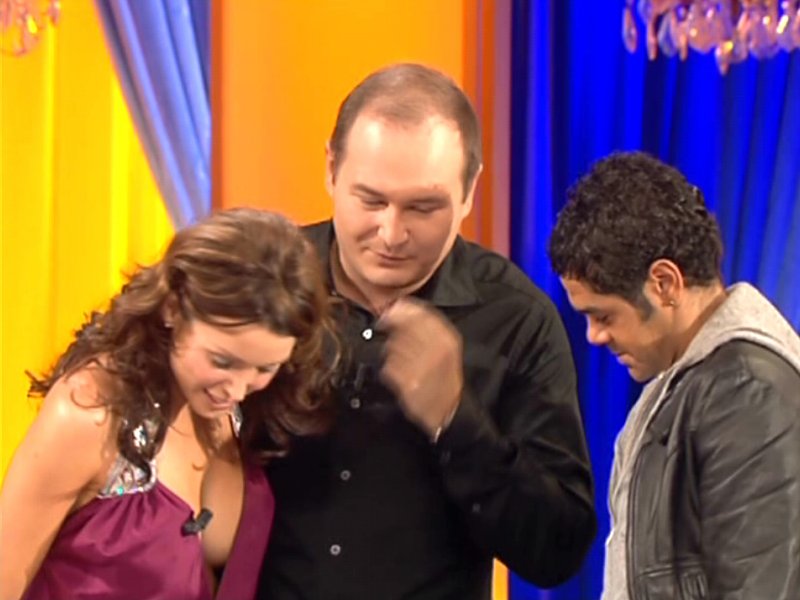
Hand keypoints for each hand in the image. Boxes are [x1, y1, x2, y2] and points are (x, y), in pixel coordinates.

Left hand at [378, 298, 461, 435]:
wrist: (447, 409)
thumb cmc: (443, 376)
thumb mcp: (445, 346)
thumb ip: (425, 325)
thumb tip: (398, 306)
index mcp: (447, 338)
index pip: (421, 313)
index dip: (401, 309)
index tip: (390, 309)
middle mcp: (437, 350)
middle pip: (402, 328)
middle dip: (391, 326)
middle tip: (384, 326)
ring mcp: (422, 367)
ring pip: (392, 346)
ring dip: (390, 351)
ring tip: (399, 359)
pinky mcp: (409, 383)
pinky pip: (387, 367)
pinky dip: (389, 370)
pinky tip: (398, 374)